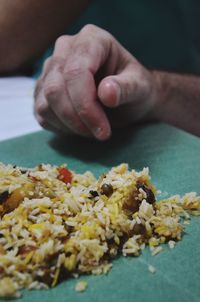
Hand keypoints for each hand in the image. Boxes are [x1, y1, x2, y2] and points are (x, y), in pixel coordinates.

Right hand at [34, 24, 157, 139]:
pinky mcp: (43, 90)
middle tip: (100, 134)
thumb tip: (106, 93)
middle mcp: (65, 49)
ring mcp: (51, 69)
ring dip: (69, 125)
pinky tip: (79, 127)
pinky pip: (41, 113)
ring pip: (45, 104)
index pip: (76, 72)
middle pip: (55, 89)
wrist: (126, 98)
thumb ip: (127, 88)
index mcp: (92, 40)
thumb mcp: (140, 88)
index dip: (86, 105)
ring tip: (92, 129)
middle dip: (76, 119)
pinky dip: (60, 127)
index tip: (103, 131)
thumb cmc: (135, 89)